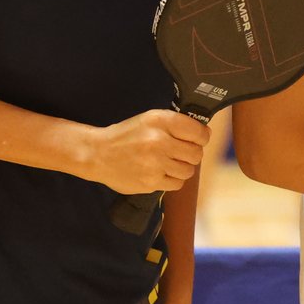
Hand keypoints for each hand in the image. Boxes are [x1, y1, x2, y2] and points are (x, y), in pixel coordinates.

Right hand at [81, 109, 206, 194]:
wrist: (98, 154)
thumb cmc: (127, 135)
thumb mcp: (150, 119)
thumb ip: (176, 124)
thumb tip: (205, 134)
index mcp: (160, 121)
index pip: (199, 132)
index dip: (202, 137)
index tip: (197, 139)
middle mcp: (159, 141)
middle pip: (196, 154)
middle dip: (191, 153)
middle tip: (179, 152)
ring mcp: (155, 164)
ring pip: (188, 170)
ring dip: (182, 167)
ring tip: (168, 162)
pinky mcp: (150, 182)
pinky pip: (176, 184)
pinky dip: (172, 179)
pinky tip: (160, 172)